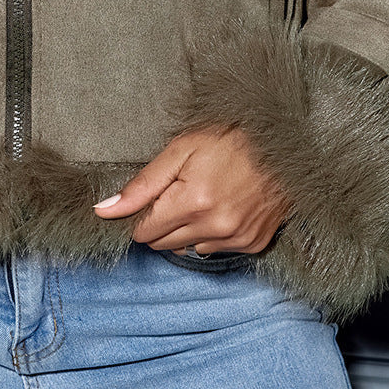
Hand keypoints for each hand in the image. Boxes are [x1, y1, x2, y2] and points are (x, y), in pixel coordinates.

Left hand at [92, 125, 289, 254]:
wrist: (283, 141)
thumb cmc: (229, 138)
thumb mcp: (180, 150)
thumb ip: (142, 185)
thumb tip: (104, 210)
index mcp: (192, 201)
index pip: (145, 232)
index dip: (144, 213)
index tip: (156, 196)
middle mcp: (215, 226)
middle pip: (164, 243)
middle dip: (164, 221)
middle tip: (179, 192)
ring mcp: (237, 237)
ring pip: (190, 248)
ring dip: (189, 229)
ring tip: (204, 196)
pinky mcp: (254, 242)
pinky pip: (218, 249)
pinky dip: (213, 233)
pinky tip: (223, 206)